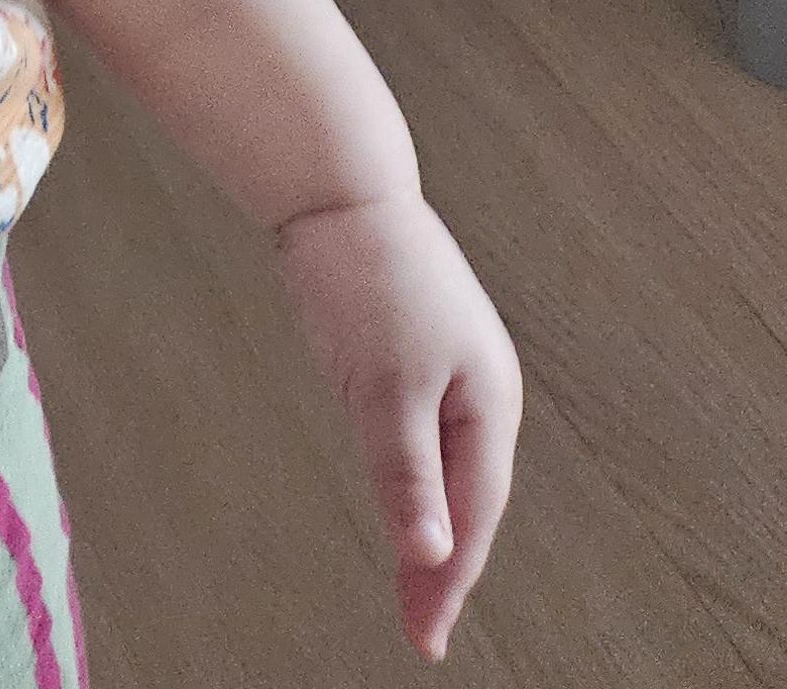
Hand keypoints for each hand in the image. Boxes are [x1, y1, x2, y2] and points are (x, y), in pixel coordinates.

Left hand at [273, 188, 520, 659]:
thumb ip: (408, 472)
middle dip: (445, 565)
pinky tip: (401, 501)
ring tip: (412, 586)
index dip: (450, 580)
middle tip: (418, 629)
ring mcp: (447, 367)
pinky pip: (421, 435)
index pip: (475, 514)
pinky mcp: (411, 351)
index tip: (425, 640)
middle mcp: (480, 388)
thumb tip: (433, 553)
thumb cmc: (367, 275)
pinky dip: (413, 480)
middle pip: (469, 497)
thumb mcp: (386, 384)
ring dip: (431, 526)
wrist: (336, 186)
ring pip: (446, 468)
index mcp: (489, 401)